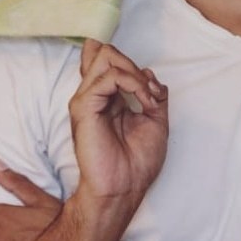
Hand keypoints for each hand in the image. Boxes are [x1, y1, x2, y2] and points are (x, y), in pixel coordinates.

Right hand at [69, 39, 168, 205]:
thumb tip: (149, 72)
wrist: (125, 188)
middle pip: (105, 52)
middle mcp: (94, 95)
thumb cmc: (137, 162)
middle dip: (134, 64)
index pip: (107, 60)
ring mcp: (86, 99)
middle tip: (150, 90)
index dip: (133, 64)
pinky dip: (133, 83)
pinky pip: (110, 77)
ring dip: (135, 73)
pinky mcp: (84, 106)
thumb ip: (153, 94)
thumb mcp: (156, 121)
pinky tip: (144, 101)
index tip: (153, 89)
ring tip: (148, 96)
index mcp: (107, 98)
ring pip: (106, 56)